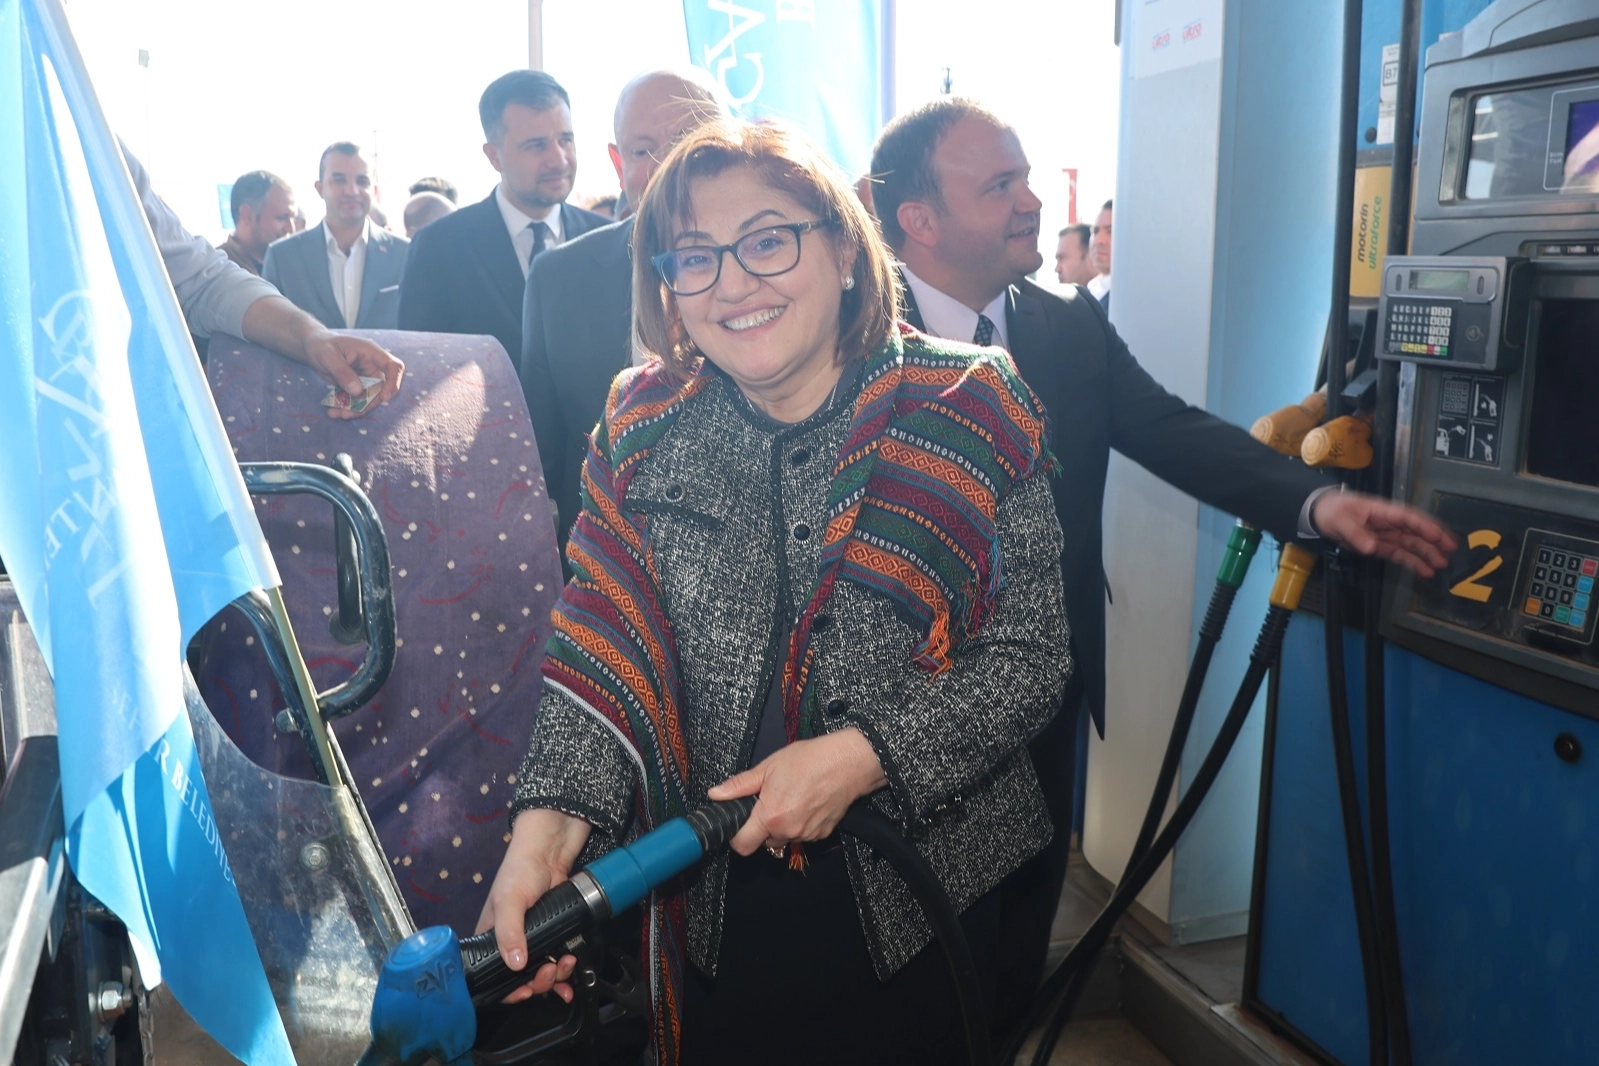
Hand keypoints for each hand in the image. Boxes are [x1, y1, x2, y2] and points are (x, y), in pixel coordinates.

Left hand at [302, 331, 404, 418]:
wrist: (313, 347)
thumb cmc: (321, 345)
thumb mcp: (328, 356)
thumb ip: (342, 372)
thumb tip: (357, 392)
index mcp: (371, 353)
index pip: (394, 367)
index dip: (393, 383)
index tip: (383, 398)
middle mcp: (372, 366)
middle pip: (381, 389)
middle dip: (367, 404)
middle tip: (347, 413)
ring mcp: (366, 377)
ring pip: (369, 398)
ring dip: (355, 409)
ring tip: (335, 414)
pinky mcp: (357, 386)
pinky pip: (358, 400)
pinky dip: (347, 408)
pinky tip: (333, 411)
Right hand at [476, 808, 590, 1003]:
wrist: (551, 850)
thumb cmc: (520, 872)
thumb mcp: (509, 900)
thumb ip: (509, 931)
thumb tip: (515, 964)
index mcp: (491, 937)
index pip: (493, 974)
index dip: (507, 989)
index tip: (524, 991)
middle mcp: (510, 942)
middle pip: (521, 978)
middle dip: (538, 982)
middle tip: (550, 972)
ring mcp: (533, 939)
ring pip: (542, 971)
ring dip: (555, 976)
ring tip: (566, 964)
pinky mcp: (554, 933)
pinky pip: (558, 960)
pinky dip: (564, 972)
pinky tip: (572, 972)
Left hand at [708, 728, 886, 856]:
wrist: (848, 763)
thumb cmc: (810, 760)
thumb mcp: (769, 767)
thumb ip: (740, 785)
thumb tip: (716, 794)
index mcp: (770, 816)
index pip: (742, 845)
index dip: (736, 836)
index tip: (739, 823)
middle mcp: (787, 831)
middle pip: (763, 843)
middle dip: (762, 827)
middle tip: (769, 802)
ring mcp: (806, 835)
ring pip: (783, 839)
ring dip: (782, 826)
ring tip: (791, 799)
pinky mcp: (822, 835)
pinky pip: (802, 835)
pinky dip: (800, 825)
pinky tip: (807, 804)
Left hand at [1311, 490, 1457, 576]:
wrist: (1320, 515)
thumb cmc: (1332, 510)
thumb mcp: (1340, 520)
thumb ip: (1356, 533)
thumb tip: (1372, 547)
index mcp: (1382, 511)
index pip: (1407, 518)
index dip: (1423, 526)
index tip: (1437, 535)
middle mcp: (1389, 523)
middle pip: (1415, 530)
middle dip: (1434, 539)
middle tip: (1451, 549)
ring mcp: (1387, 534)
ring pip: (1411, 544)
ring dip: (1426, 553)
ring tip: (1441, 564)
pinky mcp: (1381, 545)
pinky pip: (1400, 553)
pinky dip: (1413, 562)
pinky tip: (1425, 571)